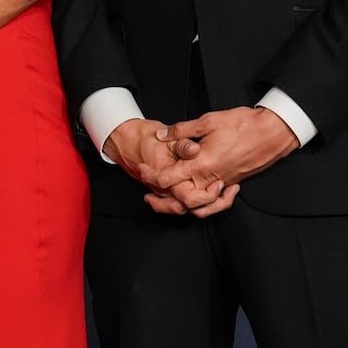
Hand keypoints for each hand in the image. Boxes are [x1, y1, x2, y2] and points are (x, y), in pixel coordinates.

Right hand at [103, 117, 218, 215]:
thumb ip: (181, 144)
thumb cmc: (143, 138)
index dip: (209, 195)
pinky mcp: (166, 189)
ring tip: (220, 192)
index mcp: (166, 181)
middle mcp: (165, 191)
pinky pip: (182, 202)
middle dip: (212, 204)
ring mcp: (165, 192)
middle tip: (224, 188)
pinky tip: (207, 190)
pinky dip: (197, 200)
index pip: (190, 200)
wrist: (124, 140)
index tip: (220, 183)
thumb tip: (194, 149)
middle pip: (192, 210)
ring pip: (188, 209)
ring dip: (206, 204)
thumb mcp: (164, 138)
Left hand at [145, 107, 299, 215]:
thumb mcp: (208, 121)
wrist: (274, 132)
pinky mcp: (233, 182)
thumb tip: (161, 134)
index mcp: (202, 164)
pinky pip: (214, 200)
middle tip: (149, 194)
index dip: (152, 176)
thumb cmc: (243, 124)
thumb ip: (181, 130)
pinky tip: (195, 189)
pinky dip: (202, 201)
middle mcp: (212, 178)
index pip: (169, 179)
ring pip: (200, 206)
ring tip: (168, 197)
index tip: (142, 170)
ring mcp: (224, 182)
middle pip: (182, 201)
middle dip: (163, 201)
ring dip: (183, 205)